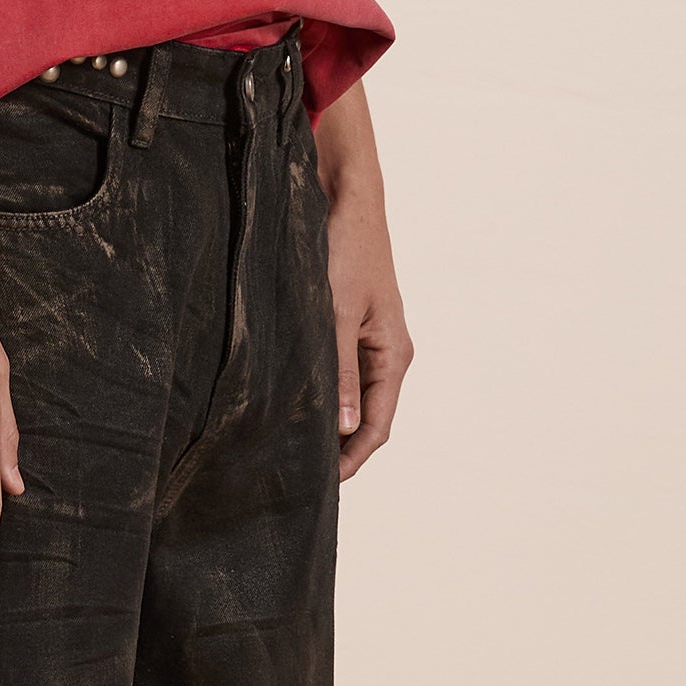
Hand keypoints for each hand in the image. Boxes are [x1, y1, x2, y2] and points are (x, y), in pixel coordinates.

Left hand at [322, 167, 412, 478]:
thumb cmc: (346, 250)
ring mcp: (369, 342)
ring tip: (292, 447)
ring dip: (328, 423)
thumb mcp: (336, 313)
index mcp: (394, 356)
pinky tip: (292, 405)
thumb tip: (344, 427)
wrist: (345, 200)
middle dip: (338, 449)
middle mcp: (386, 355)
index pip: (377, 427)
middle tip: (299, 474)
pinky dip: (321, 395)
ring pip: (351, 398)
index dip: (351, 460)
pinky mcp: (349, 328)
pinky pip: (339, 375)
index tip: (323, 484)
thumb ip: (339, 372)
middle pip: (367, 419)